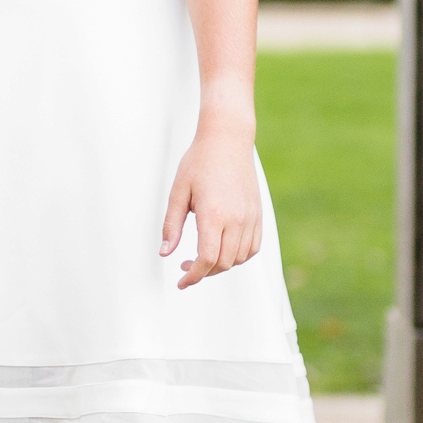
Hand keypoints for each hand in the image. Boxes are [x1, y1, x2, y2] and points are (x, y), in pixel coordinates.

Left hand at [161, 125, 261, 289]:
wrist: (227, 140)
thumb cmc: (199, 162)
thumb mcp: (178, 192)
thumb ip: (171, 226)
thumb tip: (165, 254)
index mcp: (213, 215)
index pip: (206, 260)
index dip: (193, 276)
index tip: (181, 282)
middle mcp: (236, 219)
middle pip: (223, 263)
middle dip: (204, 272)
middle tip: (186, 266)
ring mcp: (250, 217)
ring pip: (240, 259)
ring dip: (221, 265)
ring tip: (203, 257)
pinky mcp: (258, 214)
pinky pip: (253, 247)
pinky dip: (239, 256)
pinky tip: (223, 249)